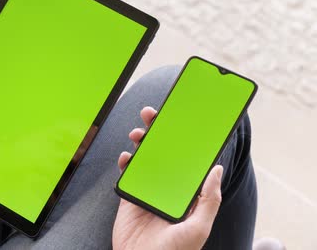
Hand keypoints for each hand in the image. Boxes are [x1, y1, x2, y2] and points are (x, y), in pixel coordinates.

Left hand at [0, 0, 29, 69]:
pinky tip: (28, 38)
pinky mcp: (9, 40)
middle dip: (36, 5)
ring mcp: (9, 24)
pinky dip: (27, 39)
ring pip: (30, 22)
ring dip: (31, 24)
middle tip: (35, 7)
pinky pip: (23, 39)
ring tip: (27, 24)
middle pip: (31, 4)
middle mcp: (8, 6)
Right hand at [112, 107, 223, 249]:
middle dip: (158, 133)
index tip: (182, 121)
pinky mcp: (129, 196)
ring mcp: (148, 191)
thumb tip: (217, 170)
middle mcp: (168, 189)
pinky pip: (127, 173)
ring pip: (145, 159)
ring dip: (141, 142)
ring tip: (138, 133)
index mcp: (186, 194)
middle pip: (164, 153)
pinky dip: (125, 161)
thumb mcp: (199, 227)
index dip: (184, 141)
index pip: (187, 161)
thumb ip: (209, 200)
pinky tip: (127, 156)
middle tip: (153, 115)